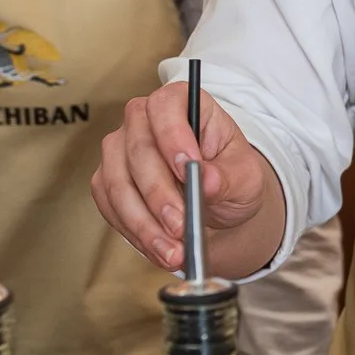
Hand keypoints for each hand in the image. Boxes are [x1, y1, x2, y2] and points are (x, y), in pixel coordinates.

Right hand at [91, 79, 285, 276]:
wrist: (216, 204)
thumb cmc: (229, 178)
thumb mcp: (245, 177)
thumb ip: (229, 177)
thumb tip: (207, 180)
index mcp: (182, 104)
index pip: (166, 106)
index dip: (173, 135)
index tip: (188, 169)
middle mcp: (143, 121)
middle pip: (138, 149)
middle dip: (159, 194)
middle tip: (181, 225)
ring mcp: (120, 150)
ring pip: (117, 182)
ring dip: (143, 222)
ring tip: (172, 250)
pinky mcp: (108, 181)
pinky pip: (110, 206)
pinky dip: (134, 232)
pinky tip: (157, 248)